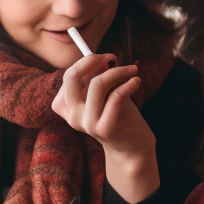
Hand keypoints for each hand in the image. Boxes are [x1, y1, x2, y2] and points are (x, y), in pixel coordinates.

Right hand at [51, 53, 158, 203]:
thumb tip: (102, 57)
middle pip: (72, 77)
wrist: (132, 146)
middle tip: (112, 57)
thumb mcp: (106, 94)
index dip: (87, 62)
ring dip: (118, 72)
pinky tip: (137, 81)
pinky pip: (115, 97)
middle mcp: (72, 115)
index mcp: (67, 107)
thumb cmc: (120, 115)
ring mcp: (86, 123)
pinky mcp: (104, 128)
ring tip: (132, 71)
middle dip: (93, 61)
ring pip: (97, 84)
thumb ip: (99, 77)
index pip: (70, 76)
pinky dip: (128, 84)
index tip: (105, 57)